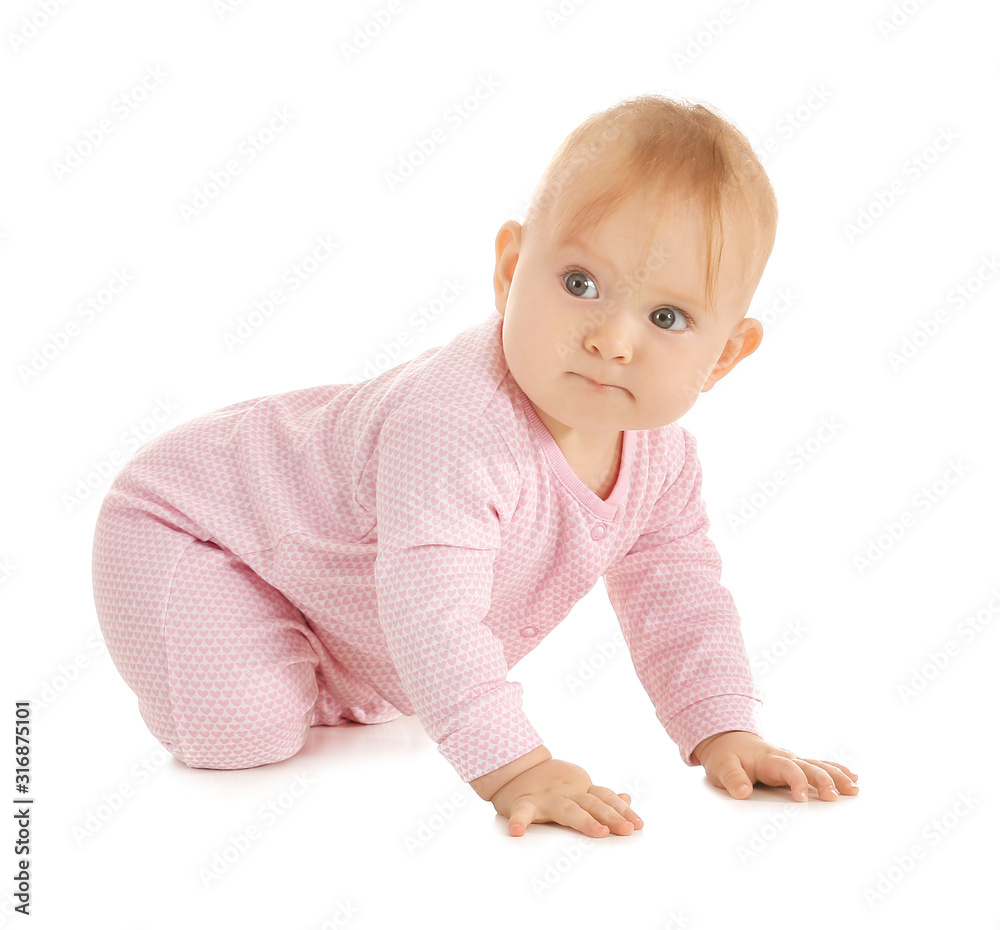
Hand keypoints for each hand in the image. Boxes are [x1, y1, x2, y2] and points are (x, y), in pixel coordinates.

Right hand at [489, 758, 643, 837]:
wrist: (516, 767)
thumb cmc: (552, 784)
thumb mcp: (578, 787)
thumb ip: (602, 796)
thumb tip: (627, 799)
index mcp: (580, 790)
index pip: (605, 799)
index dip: (621, 810)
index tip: (638, 824)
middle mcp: (567, 793)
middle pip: (593, 804)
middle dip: (611, 816)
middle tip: (627, 829)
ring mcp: (546, 798)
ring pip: (567, 810)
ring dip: (584, 821)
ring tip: (598, 832)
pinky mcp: (523, 803)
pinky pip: (521, 813)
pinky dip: (519, 822)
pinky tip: (517, 832)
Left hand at [694, 731, 858, 801]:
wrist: (727, 740)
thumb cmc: (726, 755)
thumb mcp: (721, 766)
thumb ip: (733, 778)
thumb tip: (743, 792)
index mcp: (768, 758)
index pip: (787, 768)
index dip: (796, 782)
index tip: (802, 798)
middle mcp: (784, 757)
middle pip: (808, 766)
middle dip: (823, 780)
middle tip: (834, 797)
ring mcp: (792, 760)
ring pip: (819, 765)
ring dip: (836, 776)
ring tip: (853, 789)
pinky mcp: (796, 764)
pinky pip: (819, 765)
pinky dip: (836, 770)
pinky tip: (852, 778)